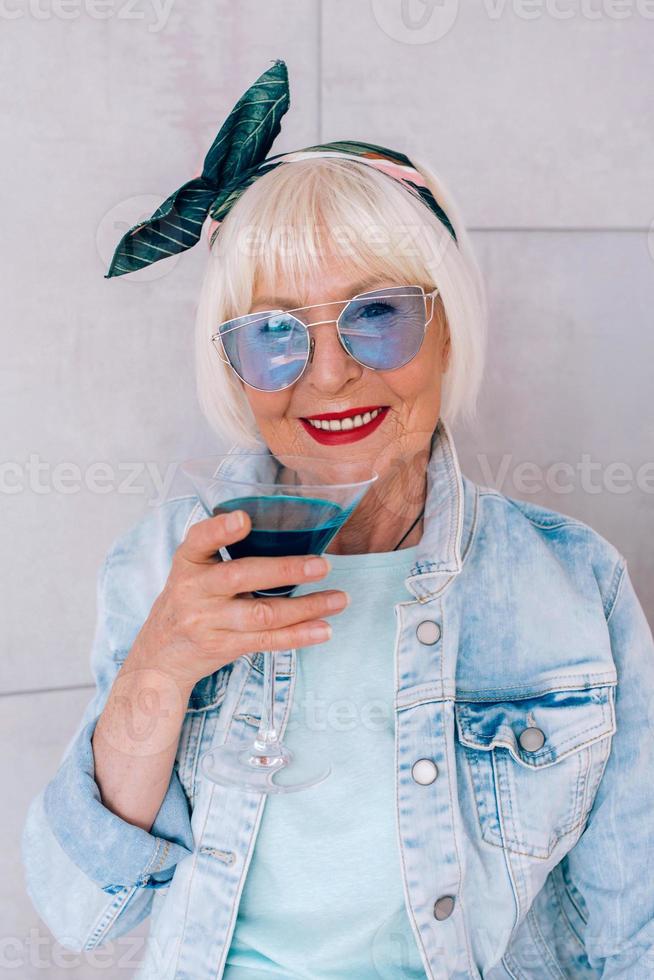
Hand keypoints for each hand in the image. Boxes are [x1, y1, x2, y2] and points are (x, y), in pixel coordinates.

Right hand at [131, 509, 348, 688]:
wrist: (160, 656)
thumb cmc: (189, 600)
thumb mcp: (193, 569)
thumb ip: (223, 549)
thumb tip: (288, 527)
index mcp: (188, 561)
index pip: (199, 539)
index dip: (220, 529)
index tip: (244, 519)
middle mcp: (194, 590)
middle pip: (240, 576)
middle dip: (285, 571)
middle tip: (322, 566)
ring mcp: (207, 622)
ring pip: (262, 614)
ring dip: (306, 607)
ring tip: (339, 599)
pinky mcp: (222, 647)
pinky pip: (266, 642)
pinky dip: (298, 636)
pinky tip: (323, 629)